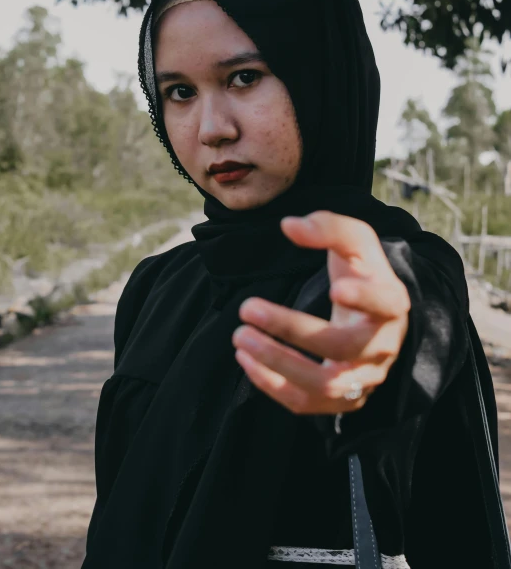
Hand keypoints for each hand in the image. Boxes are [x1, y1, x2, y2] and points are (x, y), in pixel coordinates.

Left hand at [231, 211, 410, 414]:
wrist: (374, 314)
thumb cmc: (362, 272)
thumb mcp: (355, 241)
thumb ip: (327, 226)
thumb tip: (289, 226)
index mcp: (391, 303)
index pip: (385, 304)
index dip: (364, 299)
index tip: (336, 288)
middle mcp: (383, 346)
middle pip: (343, 347)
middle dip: (292, 330)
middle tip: (247, 308)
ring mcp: (365, 378)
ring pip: (325, 385)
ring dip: (277, 363)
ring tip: (239, 337)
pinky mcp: (343, 399)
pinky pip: (308, 404)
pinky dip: (272, 386)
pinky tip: (245, 359)